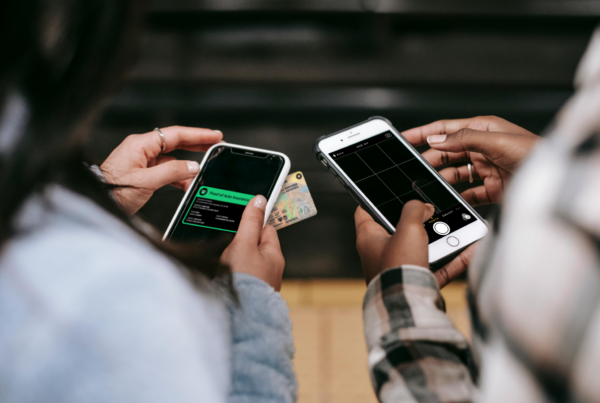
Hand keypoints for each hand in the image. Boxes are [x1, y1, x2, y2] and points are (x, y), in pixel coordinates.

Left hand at [100, 126, 222, 214]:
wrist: (96, 202)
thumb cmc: (112, 191)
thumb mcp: (146, 182)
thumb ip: (172, 172)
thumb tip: (193, 166)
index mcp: (141, 144)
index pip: (175, 134)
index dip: (198, 134)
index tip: (214, 135)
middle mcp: (141, 149)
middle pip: (175, 142)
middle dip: (197, 145)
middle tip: (216, 145)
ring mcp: (141, 160)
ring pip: (171, 158)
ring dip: (187, 165)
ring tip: (204, 169)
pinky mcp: (141, 173)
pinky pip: (164, 170)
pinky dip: (177, 176)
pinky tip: (187, 183)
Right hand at [221, 196, 284, 290]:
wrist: (238, 317)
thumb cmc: (244, 281)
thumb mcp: (244, 244)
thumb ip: (250, 222)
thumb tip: (259, 200)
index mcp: (274, 256)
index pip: (267, 229)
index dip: (253, 222)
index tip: (241, 220)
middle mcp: (271, 270)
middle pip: (255, 246)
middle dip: (241, 243)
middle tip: (228, 246)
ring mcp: (260, 283)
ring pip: (246, 262)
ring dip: (234, 260)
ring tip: (225, 263)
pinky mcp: (249, 294)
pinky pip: (241, 277)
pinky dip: (232, 274)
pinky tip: (223, 277)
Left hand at [355, 202, 476, 287]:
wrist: (409, 306)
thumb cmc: (398, 268)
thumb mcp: (407, 228)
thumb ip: (414, 210)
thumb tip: (423, 207)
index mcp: (368, 238)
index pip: (365, 212)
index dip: (372, 199)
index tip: (384, 192)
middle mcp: (380, 254)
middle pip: (398, 229)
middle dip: (416, 219)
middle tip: (430, 208)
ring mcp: (399, 268)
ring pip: (421, 248)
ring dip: (439, 238)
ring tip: (456, 225)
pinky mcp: (417, 282)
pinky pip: (439, 266)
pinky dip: (454, 258)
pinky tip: (471, 248)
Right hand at [402, 116, 539, 205]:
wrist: (552, 181)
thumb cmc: (534, 153)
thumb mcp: (495, 141)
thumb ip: (464, 139)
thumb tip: (437, 139)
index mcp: (482, 129)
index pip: (446, 129)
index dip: (424, 132)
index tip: (405, 137)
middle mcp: (482, 147)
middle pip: (447, 152)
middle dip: (430, 158)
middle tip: (415, 167)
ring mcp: (485, 168)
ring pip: (454, 172)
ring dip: (442, 178)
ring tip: (429, 184)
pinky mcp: (491, 187)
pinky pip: (467, 192)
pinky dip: (457, 196)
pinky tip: (450, 199)